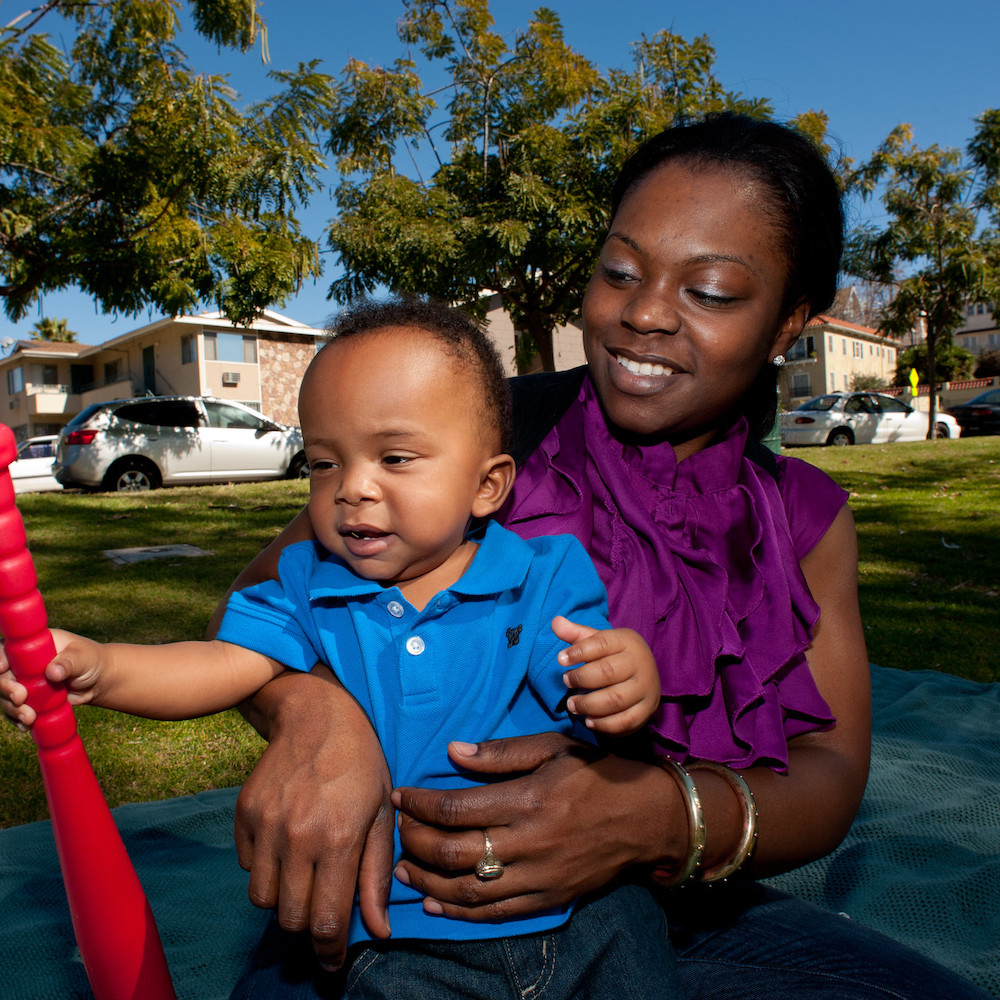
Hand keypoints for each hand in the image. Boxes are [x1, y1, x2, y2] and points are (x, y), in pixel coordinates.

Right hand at [0, 628, 88, 727]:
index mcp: (33, 646)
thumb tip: (53, 672)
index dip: (0, 657)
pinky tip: (26, 725)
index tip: (2, 668)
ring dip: (13, 708)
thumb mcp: (83, 658)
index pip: (7, 648)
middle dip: (6, 688)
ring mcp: (25, 682)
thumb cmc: (91, 661)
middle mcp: (23, 664)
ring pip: (6, 696)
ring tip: (29, 718)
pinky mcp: (30, 700)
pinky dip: (18, 719)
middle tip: (20, 698)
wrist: (99, 681)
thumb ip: (69, 662)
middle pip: (2, 675)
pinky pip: (16, 710)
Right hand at [233, 667, 394, 970]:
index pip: (326, 920)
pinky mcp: (243, 814)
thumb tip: (379, 931)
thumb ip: (376, 877)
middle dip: (307, 926)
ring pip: (261, 898)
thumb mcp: (381, 816)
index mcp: (338, 838)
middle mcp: (297, 836)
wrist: (318, 715)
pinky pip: (245, 866)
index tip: (332, 961)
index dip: (328, 951)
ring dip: (283, 899)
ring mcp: (265, 825)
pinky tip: (286, 845)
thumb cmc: (361, 765)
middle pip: (290, 917)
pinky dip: (264, 868)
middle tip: (321, 910)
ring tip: (304, 876)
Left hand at [391, 733, 681, 921]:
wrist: (645, 817)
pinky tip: (434, 901)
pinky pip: (493, 913)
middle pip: (453, 851)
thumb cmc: (596, 772)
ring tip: (402, 868)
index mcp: (527, 799)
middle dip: (415, 841)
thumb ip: (500, 753)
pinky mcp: (546, 899)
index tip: (400, 797)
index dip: (419, 805)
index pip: (456, 809)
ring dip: (427, 880)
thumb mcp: (552, 747)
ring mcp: (537, 877)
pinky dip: (458, 912)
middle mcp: (528, 842)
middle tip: (396, 829)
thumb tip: (452, 752)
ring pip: (467, 889)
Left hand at [552, 616, 660, 734]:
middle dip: (581, 678)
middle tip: (566, 682)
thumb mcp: (598, 641)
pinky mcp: (646, 710)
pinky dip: (603, 724)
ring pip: (615, 699)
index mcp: (628, 641)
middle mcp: (640, 663)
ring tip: (572, 705)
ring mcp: (645, 688)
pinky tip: (588, 720)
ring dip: (588, 704)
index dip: (579, 651)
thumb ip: (576, 634)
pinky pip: (624, 721)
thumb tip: (555, 622)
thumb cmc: (614, 655)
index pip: (602, 643)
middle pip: (608, 672)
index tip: (560, 659)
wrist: (647, 674)